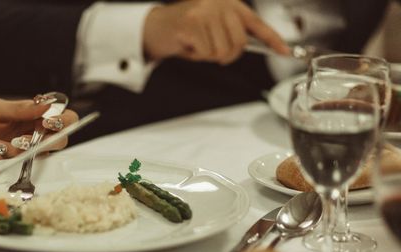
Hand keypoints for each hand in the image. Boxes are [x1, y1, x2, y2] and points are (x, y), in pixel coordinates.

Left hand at [0, 97, 78, 166]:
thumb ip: (21, 108)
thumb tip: (46, 105)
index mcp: (34, 114)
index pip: (63, 115)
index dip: (63, 119)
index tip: (48, 121)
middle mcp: (36, 132)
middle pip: (63, 137)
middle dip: (51, 139)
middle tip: (30, 137)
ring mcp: (29, 150)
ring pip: (44, 152)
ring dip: (26, 147)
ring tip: (4, 142)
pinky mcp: (20, 164)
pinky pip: (27, 163)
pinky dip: (11, 155)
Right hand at [144, 0, 289, 64]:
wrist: (157, 27)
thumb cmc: (187, 30)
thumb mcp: (213, 27)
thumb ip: (232, 34)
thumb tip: (250, 48)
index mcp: (229, 3)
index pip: (256, 24)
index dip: (273, 39)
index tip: (285, 52)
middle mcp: (219, 3)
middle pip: (239, 43)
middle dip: (227, 55)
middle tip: (213, 52)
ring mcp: (205, 12)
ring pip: (221, 51)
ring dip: (208, 55)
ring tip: (197, 44)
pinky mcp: (192, 23)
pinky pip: (205, 52)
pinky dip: (196, 55)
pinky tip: (188, 45)